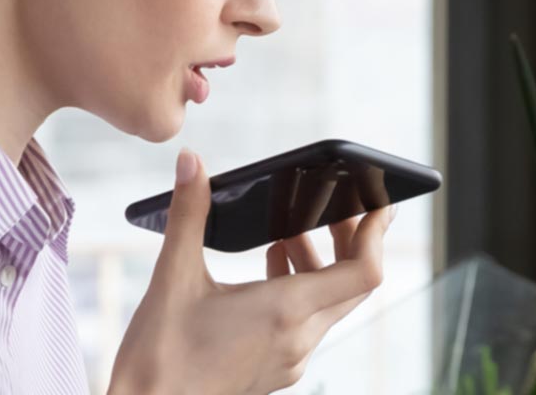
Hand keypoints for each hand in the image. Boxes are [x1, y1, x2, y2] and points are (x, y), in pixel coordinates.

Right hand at [108, 150, 398, 394]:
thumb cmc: (159, 355)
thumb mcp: (172, 277)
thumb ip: (188, 213)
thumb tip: (191, 161)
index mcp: (285, 312)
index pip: (363, 272)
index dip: (376, 235)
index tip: (376, 205)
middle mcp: (298, 340)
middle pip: (354, 287)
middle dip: (351, 243)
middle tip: (333, 210)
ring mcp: (290, 361)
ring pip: (330, 307)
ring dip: (321, 268)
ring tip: (288, 237)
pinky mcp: (275, 372)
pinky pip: (309, 327)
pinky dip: (302, 293)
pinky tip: (271, 272)